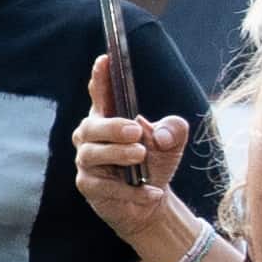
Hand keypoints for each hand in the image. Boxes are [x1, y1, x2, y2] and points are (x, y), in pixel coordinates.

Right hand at [72, 50, 198, 261]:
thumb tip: (158, 136)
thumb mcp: (172, 142)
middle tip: (136, 130)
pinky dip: (131, 191)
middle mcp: (91, 138)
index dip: (100, 78)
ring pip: (92, 155)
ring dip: (118, 154)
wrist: (150, 202)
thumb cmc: (155, 163)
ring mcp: (87, 163)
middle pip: (91, 126)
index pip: (101, 95)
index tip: (105, 59)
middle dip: (112, 127)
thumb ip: (174, 128)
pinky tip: (153, 192)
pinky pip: (105, 188)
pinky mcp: (89, 187)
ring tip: (141, 156)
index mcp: (109, 118)